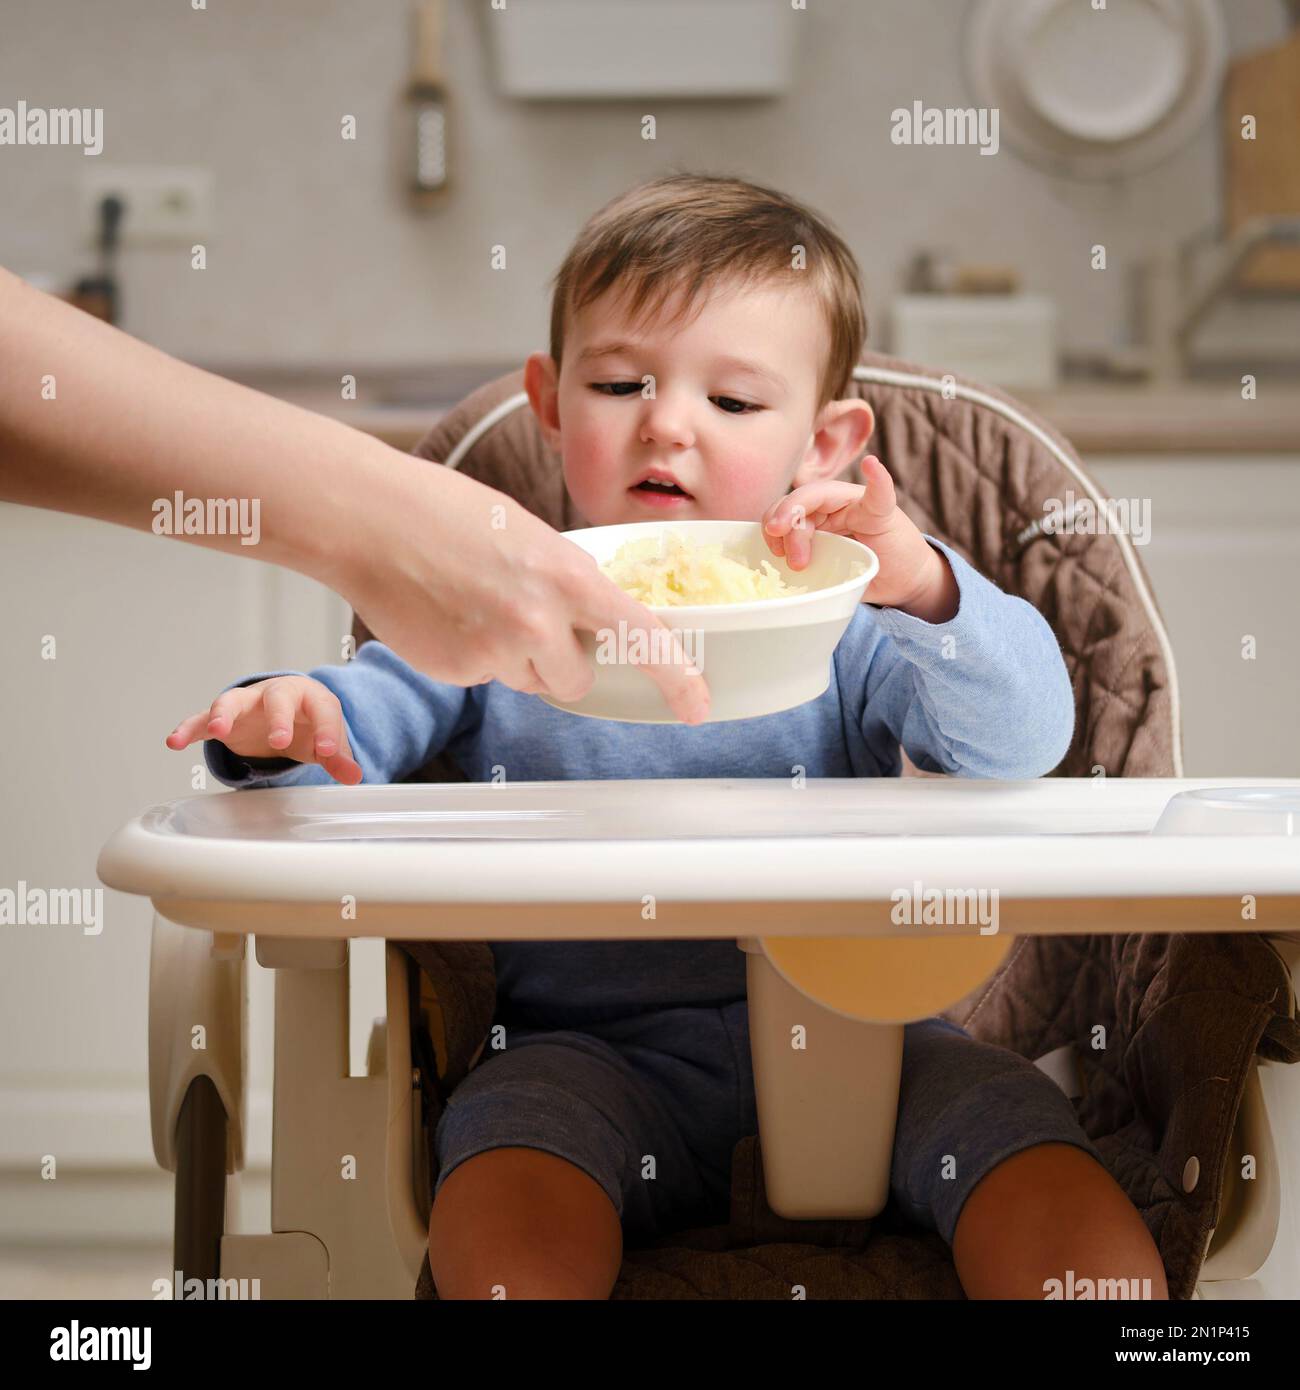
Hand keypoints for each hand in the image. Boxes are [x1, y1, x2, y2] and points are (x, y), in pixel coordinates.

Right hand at [166, 676, 363, 784]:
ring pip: (233, 702)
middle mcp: (278, 694)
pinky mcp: (224, 717)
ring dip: (224, 715)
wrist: (286, 706)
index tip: (327, 753)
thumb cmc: (309, 723)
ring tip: (217, 732)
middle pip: (278, 699)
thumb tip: (355, 778)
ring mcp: (248, 704)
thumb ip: (337, 758)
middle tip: (279, 740)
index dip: (326, 731)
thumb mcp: (326, 739)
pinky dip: (188, 729)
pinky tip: (174, 742)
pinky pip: (201, 719)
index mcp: (310, 698)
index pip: (322, 710)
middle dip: (278, 718)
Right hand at [331, 464, 711, 722]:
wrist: (371, 520)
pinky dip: (473, 657)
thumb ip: (568, 582)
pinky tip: (448, 616)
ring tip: (477, 607)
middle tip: (523, 617)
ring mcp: (495, 651)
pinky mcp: (457, 671)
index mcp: (567, 575)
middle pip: (577, 679)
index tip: (699, 703)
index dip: (675, 674)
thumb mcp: (530, 536)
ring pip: (530, 682)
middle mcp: (537, 619)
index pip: (639, 636)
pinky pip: (486, 679)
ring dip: (516, 660)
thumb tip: (591, 622)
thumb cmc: (446, 514)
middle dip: (560, 661)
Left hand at [760, 455, 957, 621]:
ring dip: (802, 519)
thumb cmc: (864, 578)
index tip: (772, 549)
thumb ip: (807, 570)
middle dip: (786, 523)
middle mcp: (835, 507)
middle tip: (788, 559)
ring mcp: (859, 505)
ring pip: (822, 495)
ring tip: (801, 560)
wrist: (904, 584)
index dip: (774, 520)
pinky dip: (877, 480)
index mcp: (819, 520)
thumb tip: (774, 588)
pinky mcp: (885, 512)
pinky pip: (879, 493)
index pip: (789, 509)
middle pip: (800, 501)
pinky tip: (872, 466)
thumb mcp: (827, 576)